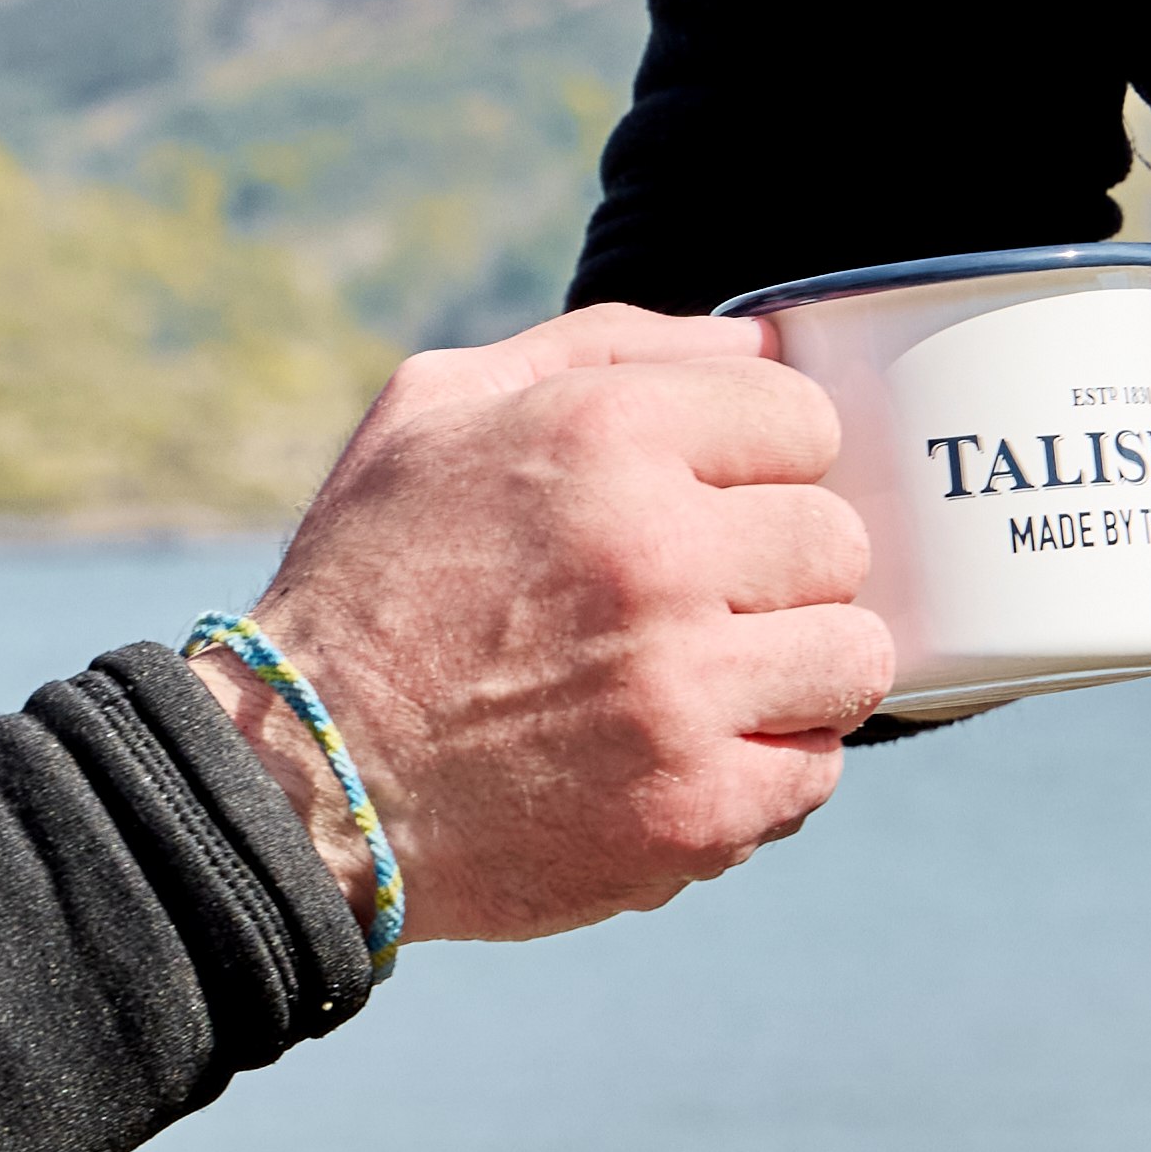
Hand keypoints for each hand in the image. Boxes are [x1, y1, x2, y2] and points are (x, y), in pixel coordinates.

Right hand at [237, 308, 889, 941]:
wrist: (297, 779)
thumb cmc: (368, 580)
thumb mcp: (437, 406)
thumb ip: (606, 347)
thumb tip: (758, 342)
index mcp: (603, 436)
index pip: (805, 418)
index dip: (764, 462)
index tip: (715, 502)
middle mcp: (655, 554)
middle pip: (838, 539)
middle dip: (781, 567)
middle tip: (704, 599)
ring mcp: (683, 691)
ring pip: (853, 658)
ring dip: (795, 670)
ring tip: (710, 679)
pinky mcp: (695, 809)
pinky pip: (817, 774)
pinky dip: (768, 767)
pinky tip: (685, 753)